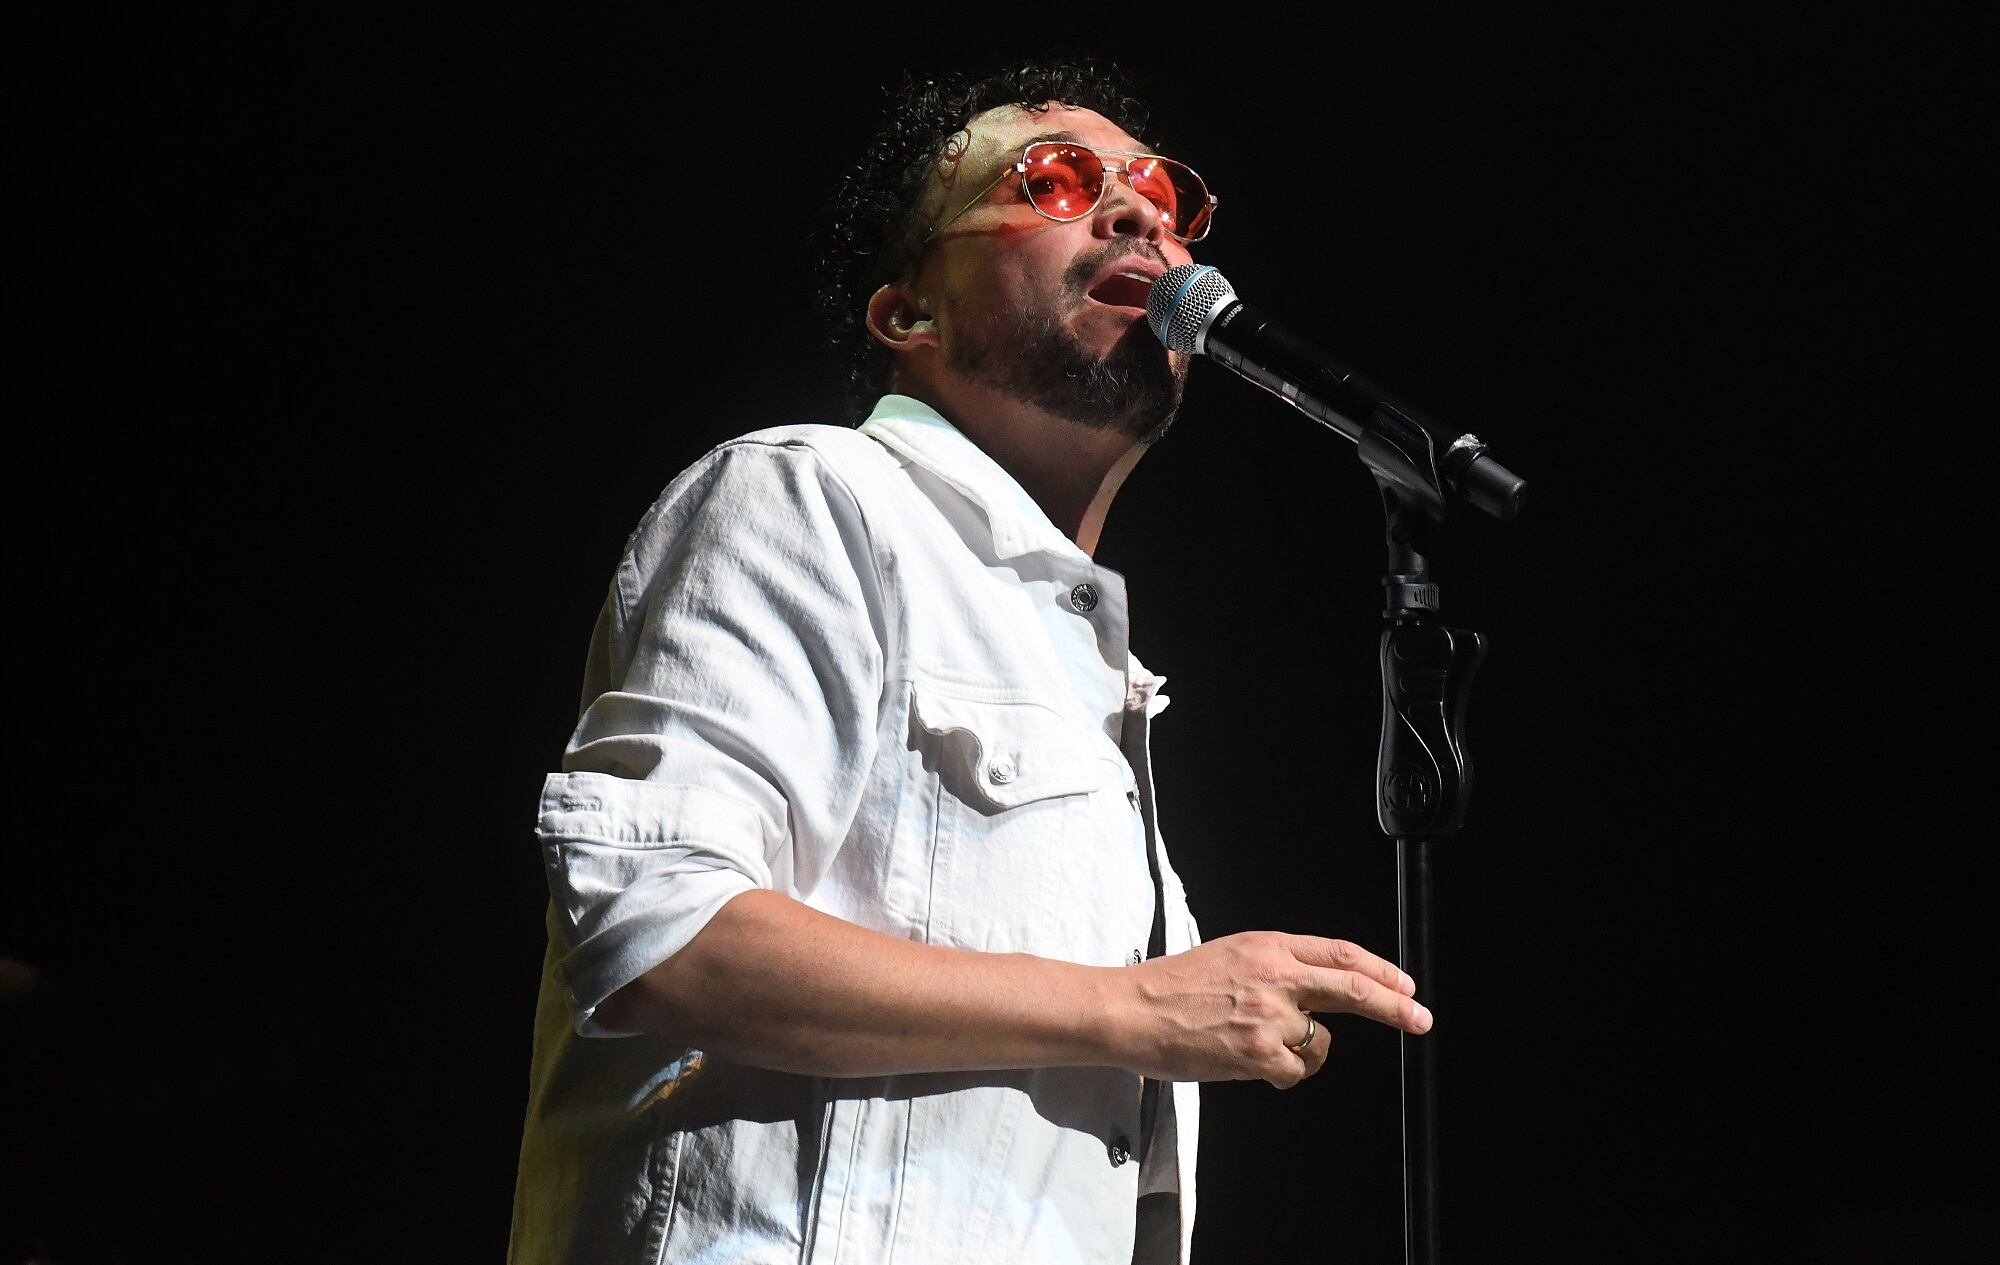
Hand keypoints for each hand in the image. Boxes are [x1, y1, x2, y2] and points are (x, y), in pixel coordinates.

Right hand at [1119, 932, 1430, 1088]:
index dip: (1380, 970)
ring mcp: (1269, 1016)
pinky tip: (1252, 1062)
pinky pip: (1295, 1071)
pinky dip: (1283, 1071)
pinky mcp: (1259, 1053)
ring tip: (1264, 1046)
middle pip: (1353, 989)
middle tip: (1420, 1018)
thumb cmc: (1172, 986)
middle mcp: (1275, 976)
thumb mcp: (1230, 955)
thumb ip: (1275, 966)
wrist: (1133, 1010)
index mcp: (1268, 946)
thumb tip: (1316, 988)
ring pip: (1321, 1042)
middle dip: (1396, 1006)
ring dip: (1306, 1051)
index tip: (1404, 984)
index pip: (1340, 954)